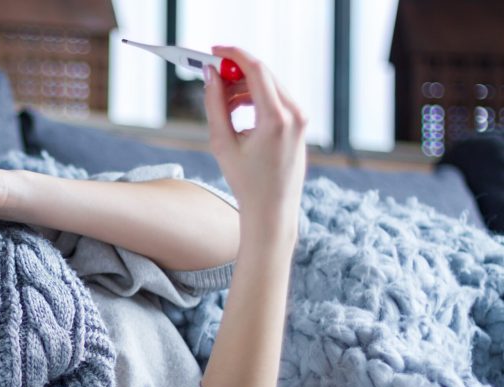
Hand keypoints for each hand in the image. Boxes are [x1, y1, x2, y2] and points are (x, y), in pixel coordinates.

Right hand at [203, 46, 306, 234]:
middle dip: (236, 71)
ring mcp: (301, 118)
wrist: (272, 210)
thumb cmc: (246, 182)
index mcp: (276, 118)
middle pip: (263, 74)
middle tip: (212, 77)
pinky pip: (276, 99)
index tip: (214, 51)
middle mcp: (294, 114)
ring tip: (222, 105)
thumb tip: (211, 76)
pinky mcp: (300, 124)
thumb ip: (215, 105)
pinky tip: (237, 113)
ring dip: (243, 87)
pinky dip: (255, 98)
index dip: (233, 55)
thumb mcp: (222, 142)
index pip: (256, 69)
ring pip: (269, 85)